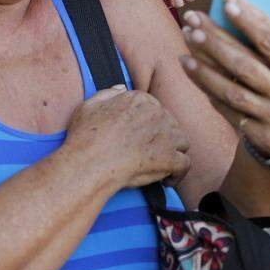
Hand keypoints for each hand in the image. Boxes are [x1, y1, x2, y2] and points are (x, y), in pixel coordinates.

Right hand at [64, 85, 190, 188]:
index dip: (149, 124)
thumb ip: (108, 93)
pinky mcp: (170, 158)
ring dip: (173, 152)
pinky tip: (166, 180)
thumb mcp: (89, 105)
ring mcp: (166, 136)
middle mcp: (156, 114)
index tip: (141, 136)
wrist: (89, 163)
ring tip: (160, 165)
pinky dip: (177, 174)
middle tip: (148, 153)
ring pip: (181, 142)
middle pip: (170, 124)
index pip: (155, 108)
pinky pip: (184, 164)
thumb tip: (121, 88)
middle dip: (162, 138)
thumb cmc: (85, 137)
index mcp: (139, 100)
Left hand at [179, 0, 269, 179]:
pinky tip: (192, 72)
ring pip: (231, 89)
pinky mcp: (261, 135)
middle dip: (215, 39)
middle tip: (192, 20)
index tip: (227, 0)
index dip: (248, 19)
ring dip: (204, 68)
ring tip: (184, 47)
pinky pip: (228, 110)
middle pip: (243, 62)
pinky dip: (208, 91)